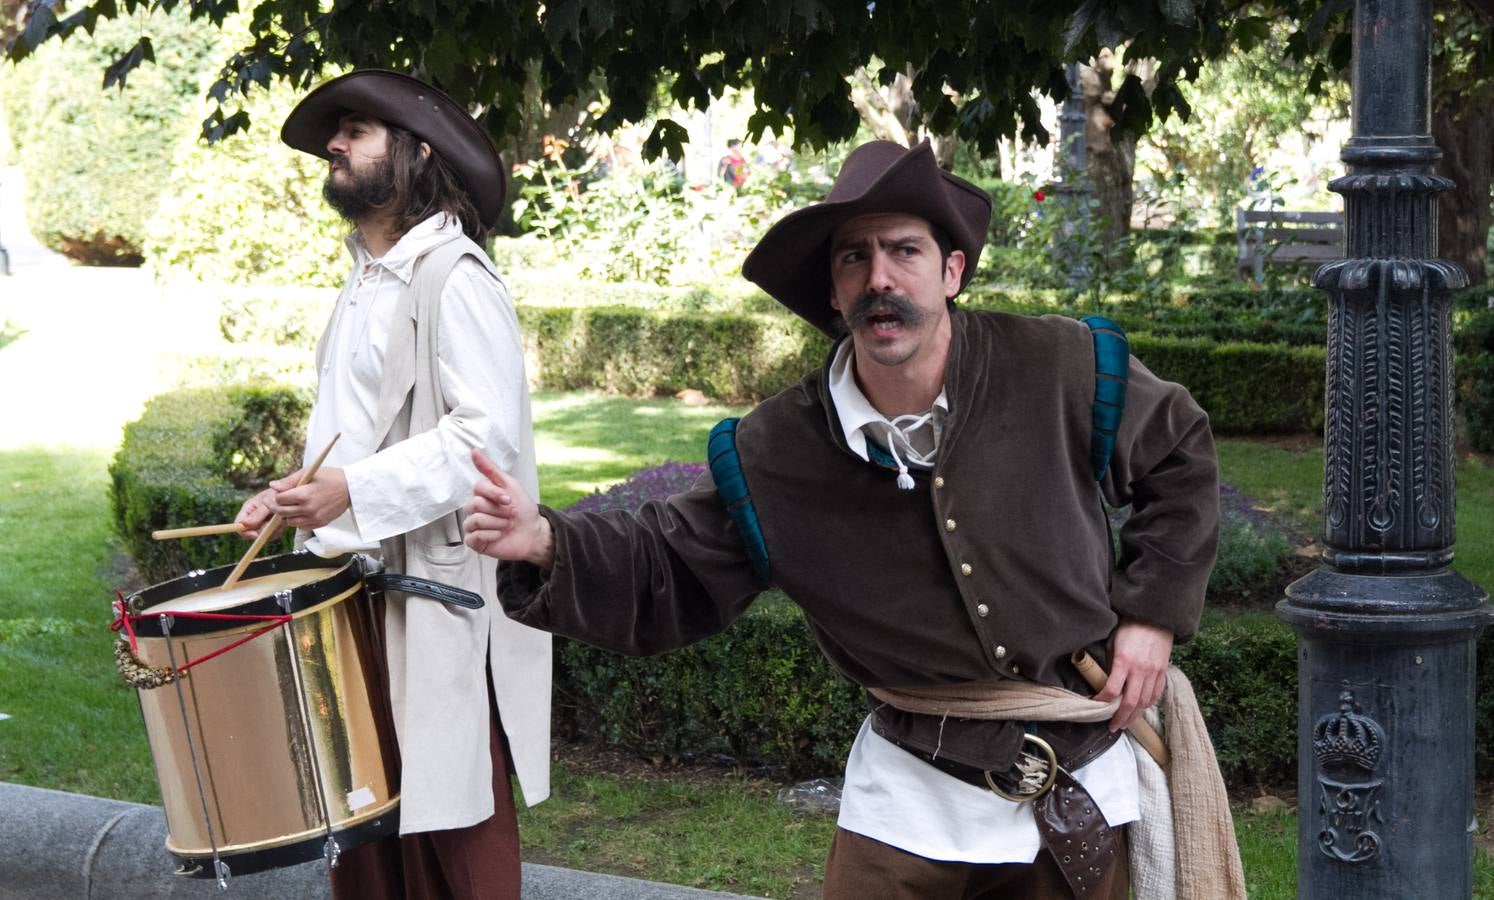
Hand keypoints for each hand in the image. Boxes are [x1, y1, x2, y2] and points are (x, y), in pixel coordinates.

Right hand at [234, 489, 284, 540]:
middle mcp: (253, 517)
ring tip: (281, 520)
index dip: (244, 531)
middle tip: (274, 524)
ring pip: (262, 535)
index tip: (255, 535)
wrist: (293, 496)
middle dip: (262, 531)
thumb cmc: (279, 494)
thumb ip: (258, 513)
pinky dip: (278, 530)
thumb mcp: (269, 501)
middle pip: (250, 532)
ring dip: (272, 530)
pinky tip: (283, 522)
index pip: (239, 524)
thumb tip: (244, 524)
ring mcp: (262, 522)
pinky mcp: (271, 527)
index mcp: (248, 508)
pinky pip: (271, 535)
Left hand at [263, 467, 349, 529]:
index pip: (279, 499)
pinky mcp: (320, 523)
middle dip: (276, 506)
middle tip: (276, 501)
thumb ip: (289, 481)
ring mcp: (314, 518)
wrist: (352, 488)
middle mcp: (308, 509)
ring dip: (288, 515)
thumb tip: (273, 486)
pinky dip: (299, 520)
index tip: (277, 493)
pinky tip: (303, 511)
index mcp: (304, 494)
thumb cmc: (331, 477)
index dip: (275, 496)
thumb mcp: (309, 473)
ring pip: (290, 522)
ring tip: (293, 505)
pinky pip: (301, 526)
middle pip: (281, 512)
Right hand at [464, 449, 553, 568]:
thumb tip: (474, 451)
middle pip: (476, 504)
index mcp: (481, 494)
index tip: (510, 499)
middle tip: (510, 515)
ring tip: (506, 526)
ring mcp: (473, 526)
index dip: (495, 494)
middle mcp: (474, 509)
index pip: (478, 488)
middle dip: (499, 510)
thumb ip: (490, 469)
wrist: (534, 533)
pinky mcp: (474, 542)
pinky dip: (491, 535)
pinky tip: (499, 536)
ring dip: (497, 523)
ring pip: (475, 520)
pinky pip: (474, 536)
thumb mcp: (510, 484)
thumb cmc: (523, 509)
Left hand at [1094, 619, 1173, 732]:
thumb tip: (1103, 680)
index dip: (1103, 701)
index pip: (1112, 690)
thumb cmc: (1130, 627)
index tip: (1096, 706)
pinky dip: (1148, 704)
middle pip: (1130, 702)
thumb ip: (1110, 663)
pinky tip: (1141, 709)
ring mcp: (1154, 672)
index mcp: (1124, 661)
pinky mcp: (1163, 671)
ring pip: (1145, 702)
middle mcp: (1140, 670)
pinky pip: (1156, 694)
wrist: (1155, 617)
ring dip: (1135, 716)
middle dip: (1120, 718)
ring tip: (1126, 722)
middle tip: (1113, 727)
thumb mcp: (1113, 642)